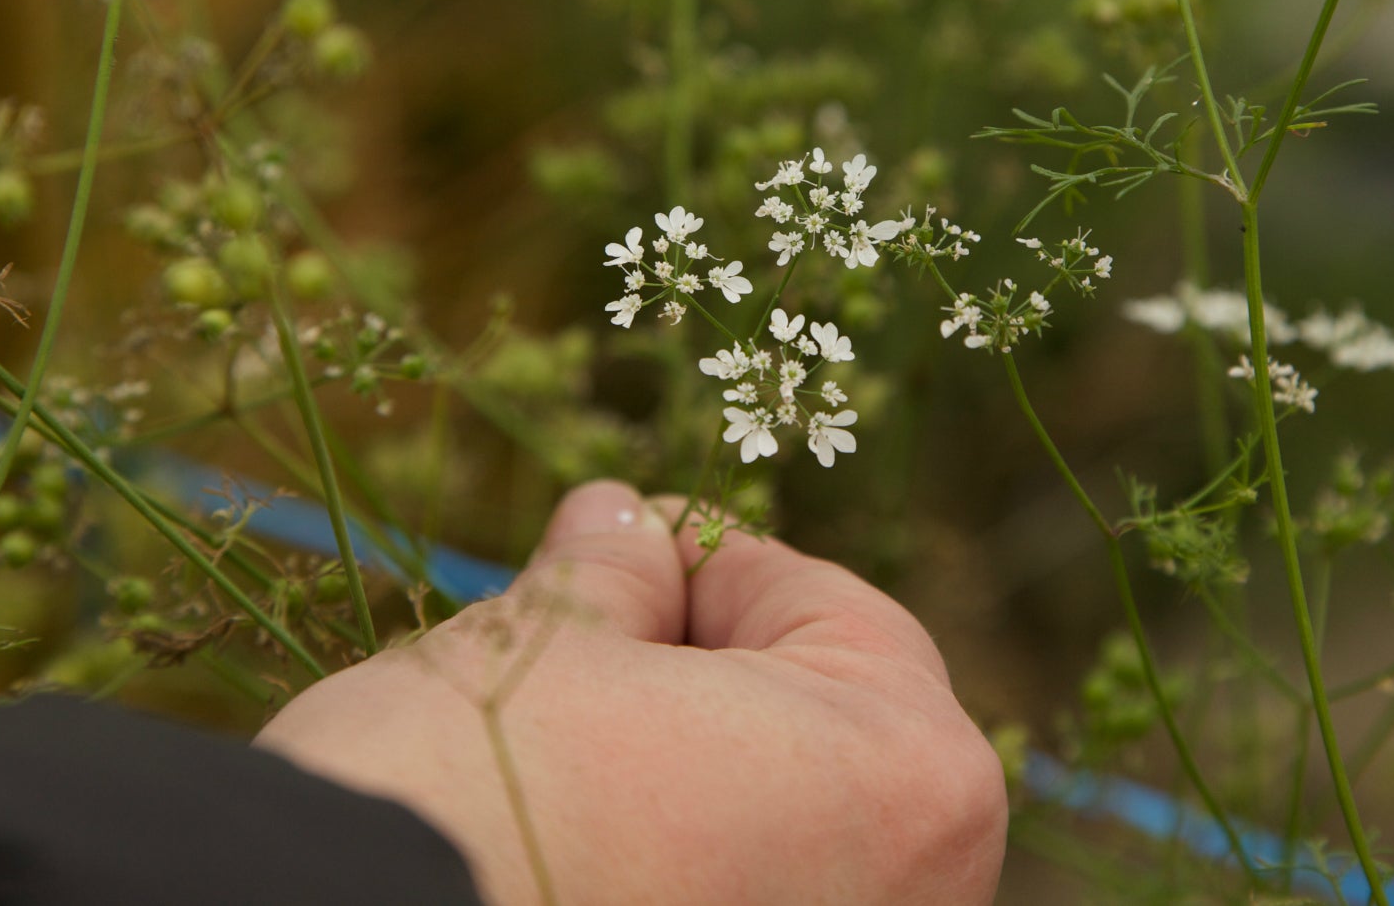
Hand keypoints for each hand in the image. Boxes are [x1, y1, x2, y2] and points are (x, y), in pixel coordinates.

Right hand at [255, 481, 1007, 904]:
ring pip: (767, 827)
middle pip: (809, 730)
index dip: (699, 564)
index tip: (608, 550)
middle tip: (574, 660)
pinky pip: (733, 894)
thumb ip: (616, 574)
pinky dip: (666, 872)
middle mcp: (919, 893)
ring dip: (674, 783)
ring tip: (556, 765)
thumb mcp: (548, 645)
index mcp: (915, 773)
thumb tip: (624, 523)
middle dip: (691, 679)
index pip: (825, 610)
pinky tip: (561, 853)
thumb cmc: (474, 796)